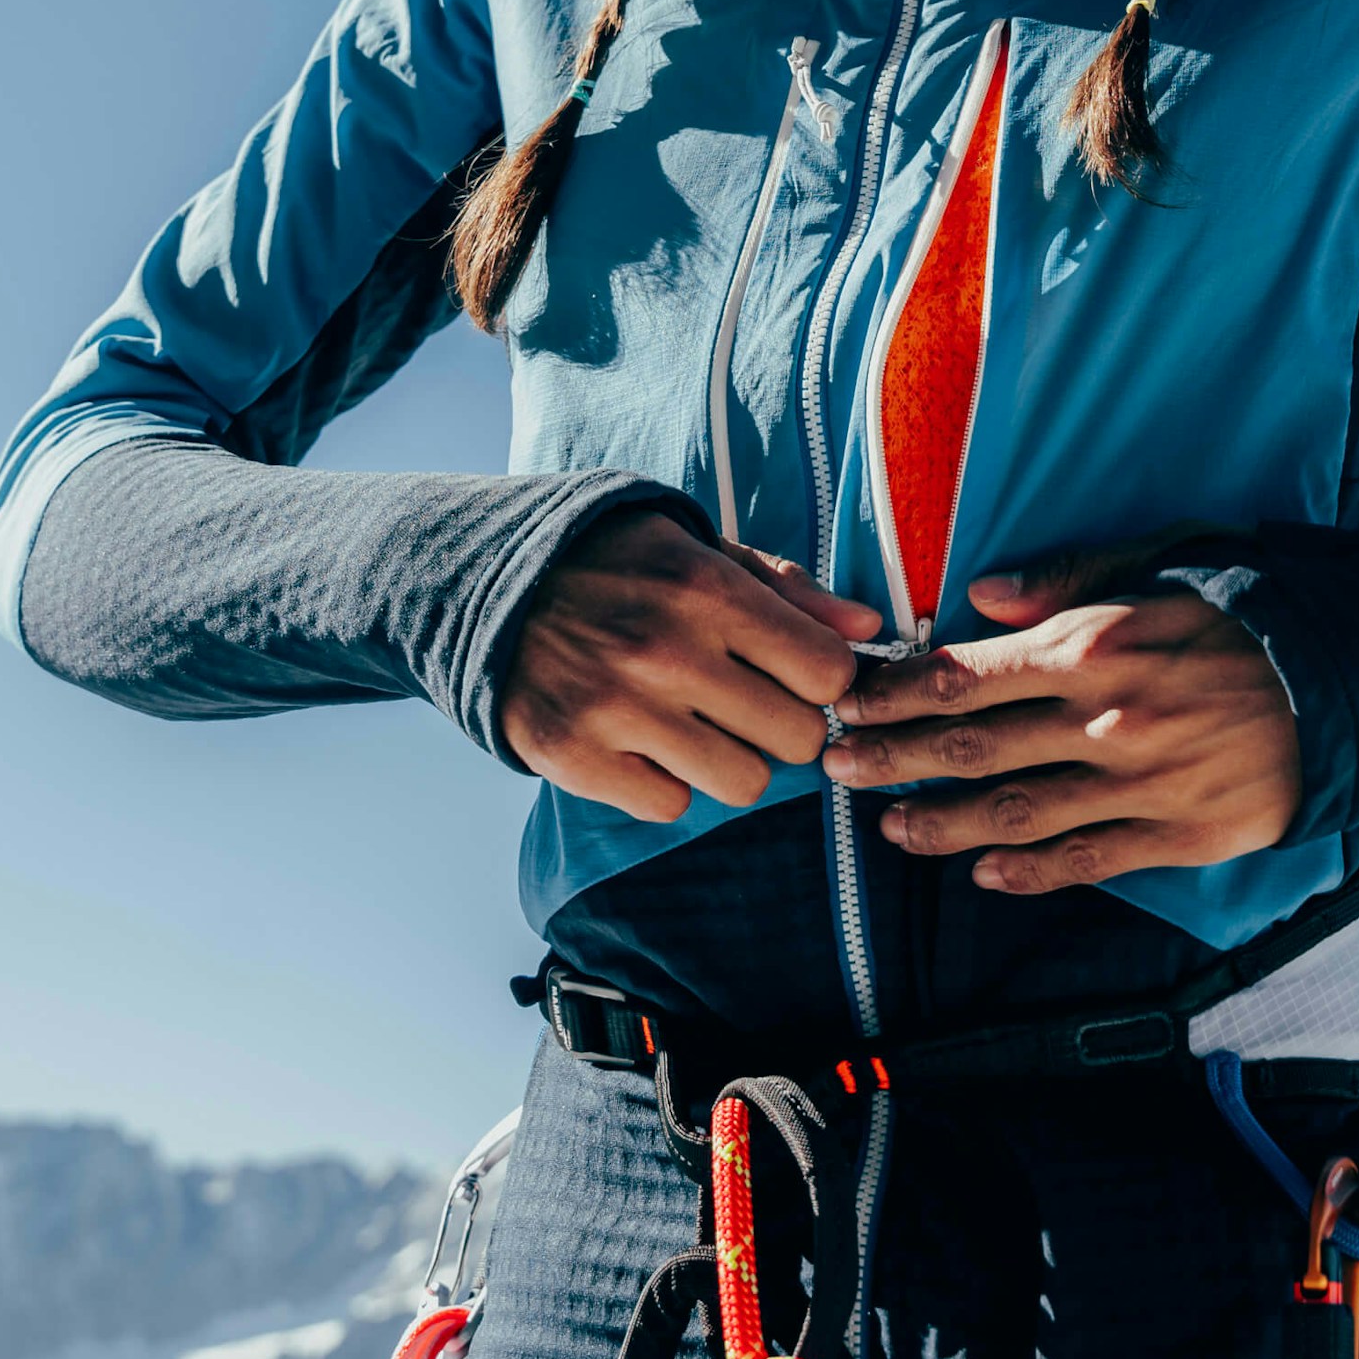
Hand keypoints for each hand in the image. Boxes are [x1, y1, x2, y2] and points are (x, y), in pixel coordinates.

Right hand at [500, 508, 882, 822]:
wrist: (488, 581)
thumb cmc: (619, 565)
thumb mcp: (702, 552)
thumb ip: (790, 590)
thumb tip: (870, 631)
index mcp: (707, 590)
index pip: (828, 673)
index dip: (823, 680)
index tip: (794, 673)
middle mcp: (666, 650)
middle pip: (797, 737)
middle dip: (783, 724)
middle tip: (745, 703)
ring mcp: (618, 708)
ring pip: (743, 783)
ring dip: (731, 761)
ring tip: (698, 726)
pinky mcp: (574, 756)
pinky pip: (670, 805)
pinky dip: (666, 783)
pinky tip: (644, 743)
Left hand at [825, 533, 1298, 893]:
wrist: (1348, 685)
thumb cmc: (1247, 616)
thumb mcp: (1162, 566)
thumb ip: (1067, 579)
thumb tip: (982, 596)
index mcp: (1094, 645)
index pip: (967, 674)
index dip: (896, 691)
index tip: (849, 699)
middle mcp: (1106, 719)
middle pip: (972, 747)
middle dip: (892, 758)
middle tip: (835, 766)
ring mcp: (1140, 784)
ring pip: (1016, 813)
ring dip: (942, 823)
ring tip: (889, 828)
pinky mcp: (1177, 834)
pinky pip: (1085, 860)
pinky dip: (1027, 872)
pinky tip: (981, 874)